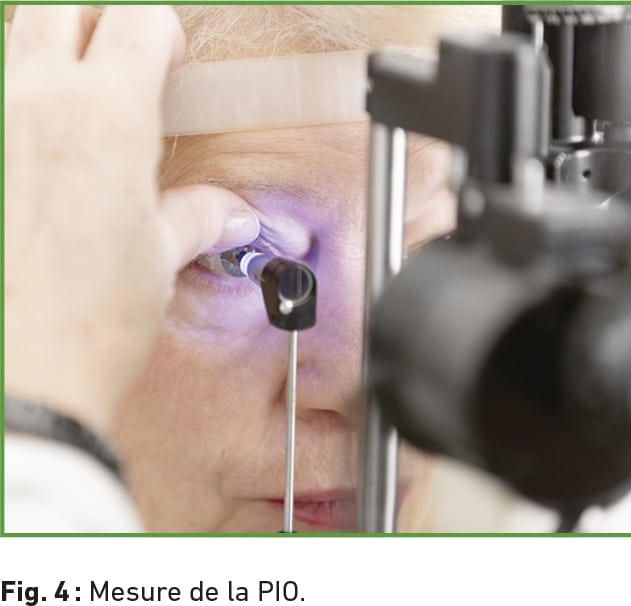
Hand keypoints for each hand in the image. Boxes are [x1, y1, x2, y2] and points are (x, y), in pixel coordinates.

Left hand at [5, 6, 259, 435]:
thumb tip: (232, 214)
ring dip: (45, 55)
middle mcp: (33, 101)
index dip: (162, 36)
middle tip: (119, 71)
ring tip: (70, 109)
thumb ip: (198, 217)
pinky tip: (30, 155)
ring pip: (12, 41)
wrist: (16, 377)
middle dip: (99, 25)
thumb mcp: (158, 259)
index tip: (169, 66)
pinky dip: (14, 107)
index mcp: (105, 118)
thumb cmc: (90, 321)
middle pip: (63, 6)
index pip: (138, 21)